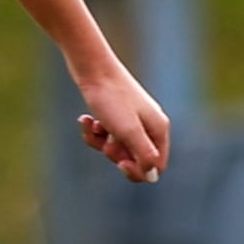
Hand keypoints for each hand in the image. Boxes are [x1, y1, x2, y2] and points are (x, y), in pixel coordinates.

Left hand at [72, 64, 169, 183]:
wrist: (91, 67)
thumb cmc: (111, 99)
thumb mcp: (128, 131)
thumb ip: (143, 155)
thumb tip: (152, 176)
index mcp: (158, 129)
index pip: (156, 166)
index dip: (138, 170)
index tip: (120, 163)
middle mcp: (149, 124)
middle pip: (135, 159)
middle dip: (116, 155)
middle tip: (106, 142)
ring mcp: (132, 118)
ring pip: (116, 147)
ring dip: (100, 143)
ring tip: (92, 126)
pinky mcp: (115, 113)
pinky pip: (106, 134)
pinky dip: (94, 131)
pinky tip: (85, 120)